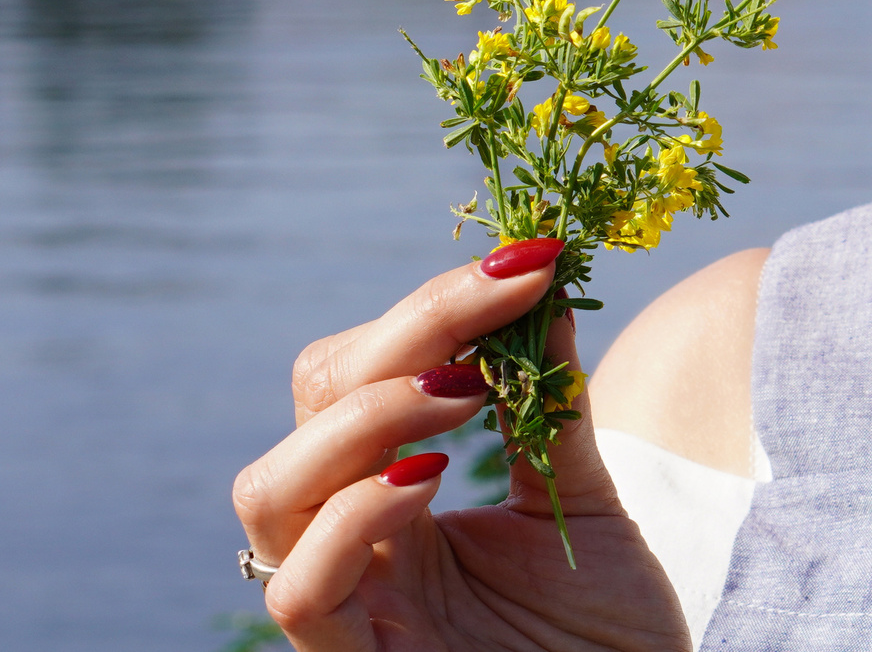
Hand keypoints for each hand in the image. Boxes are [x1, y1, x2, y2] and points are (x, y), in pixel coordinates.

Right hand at [232, 242, 688, 650]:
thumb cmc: (601, 630)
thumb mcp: (582, 499)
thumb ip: (552, 404)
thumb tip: (547, 285)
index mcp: (391, 494)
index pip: (361, 371)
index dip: (435, 303)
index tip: (529, 257)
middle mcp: (351, 542)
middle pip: (311, 407)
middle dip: (402, 335)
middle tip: (501, 300)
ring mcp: (345, 607)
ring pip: (270, 490)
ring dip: (362, 416)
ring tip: (464, 389)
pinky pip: (300, 591)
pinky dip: (350, 518)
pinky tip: (425, 477)